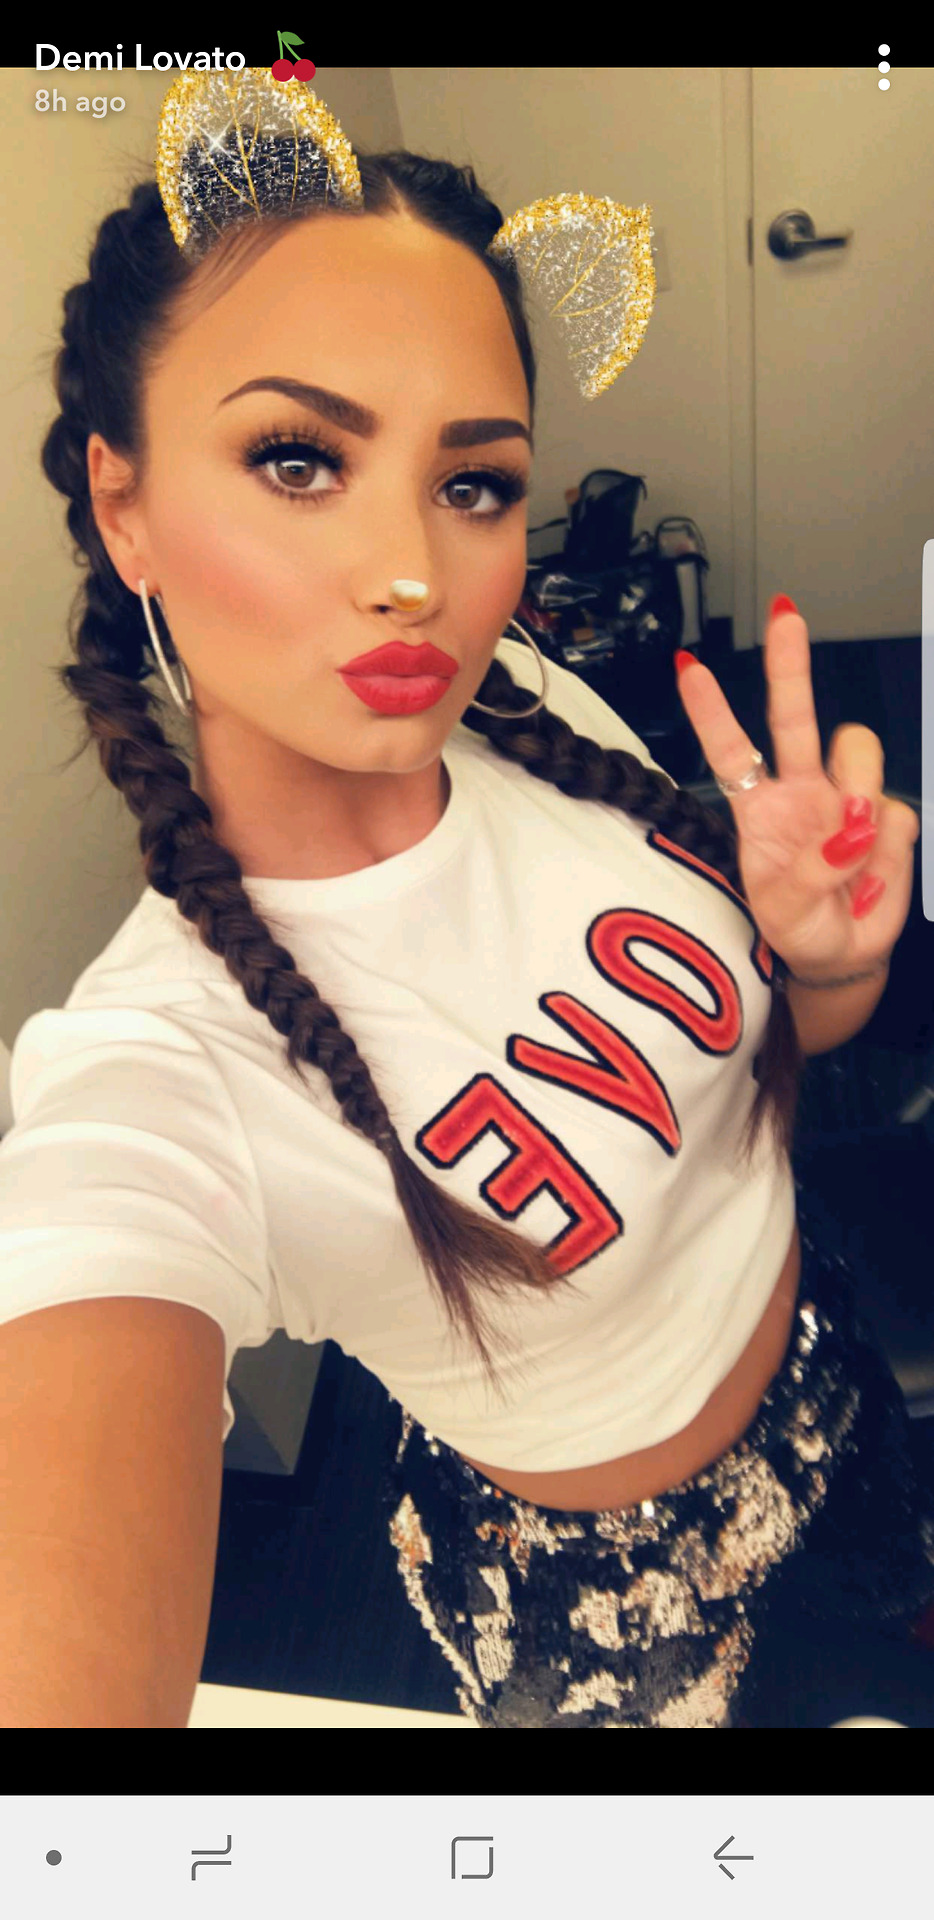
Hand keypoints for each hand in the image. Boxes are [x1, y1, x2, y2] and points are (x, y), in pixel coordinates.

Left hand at [675, 601, 919, 982]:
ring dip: (860, 784)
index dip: (711, 710)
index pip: (730, 750)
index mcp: (760, 809)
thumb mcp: (784, 913)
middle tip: (784, 615)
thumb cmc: (799, 929)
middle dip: (790, 663)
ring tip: (854, 848)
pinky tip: (870, 881)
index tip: (689, 665)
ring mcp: (847, 800)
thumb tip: (853, 829)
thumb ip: (811, 871)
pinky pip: (895, 813)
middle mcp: (802, 791)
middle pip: (794, 716)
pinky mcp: (888, 820)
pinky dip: (886, 851)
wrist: (843, 957)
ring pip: (859, 748)